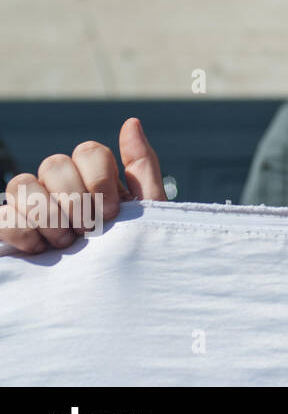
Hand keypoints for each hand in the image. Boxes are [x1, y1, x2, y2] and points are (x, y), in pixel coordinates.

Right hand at [0, 118, 165, 253]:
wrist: (115, 293)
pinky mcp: (11, 230)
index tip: (113, 214)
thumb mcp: (148, 210)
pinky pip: (0, 215)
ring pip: (21, 184)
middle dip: (74, 199)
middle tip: (89, 231)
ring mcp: (32, 207)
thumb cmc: (132, 250)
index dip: (100, 179)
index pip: (88, 150)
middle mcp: (60, 186)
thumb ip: (141, 166)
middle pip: (53, 164)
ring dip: (47, 215)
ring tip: (66, 243)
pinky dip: (20, 230)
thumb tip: (131, 121)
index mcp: (95, 177)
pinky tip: (40, 248)